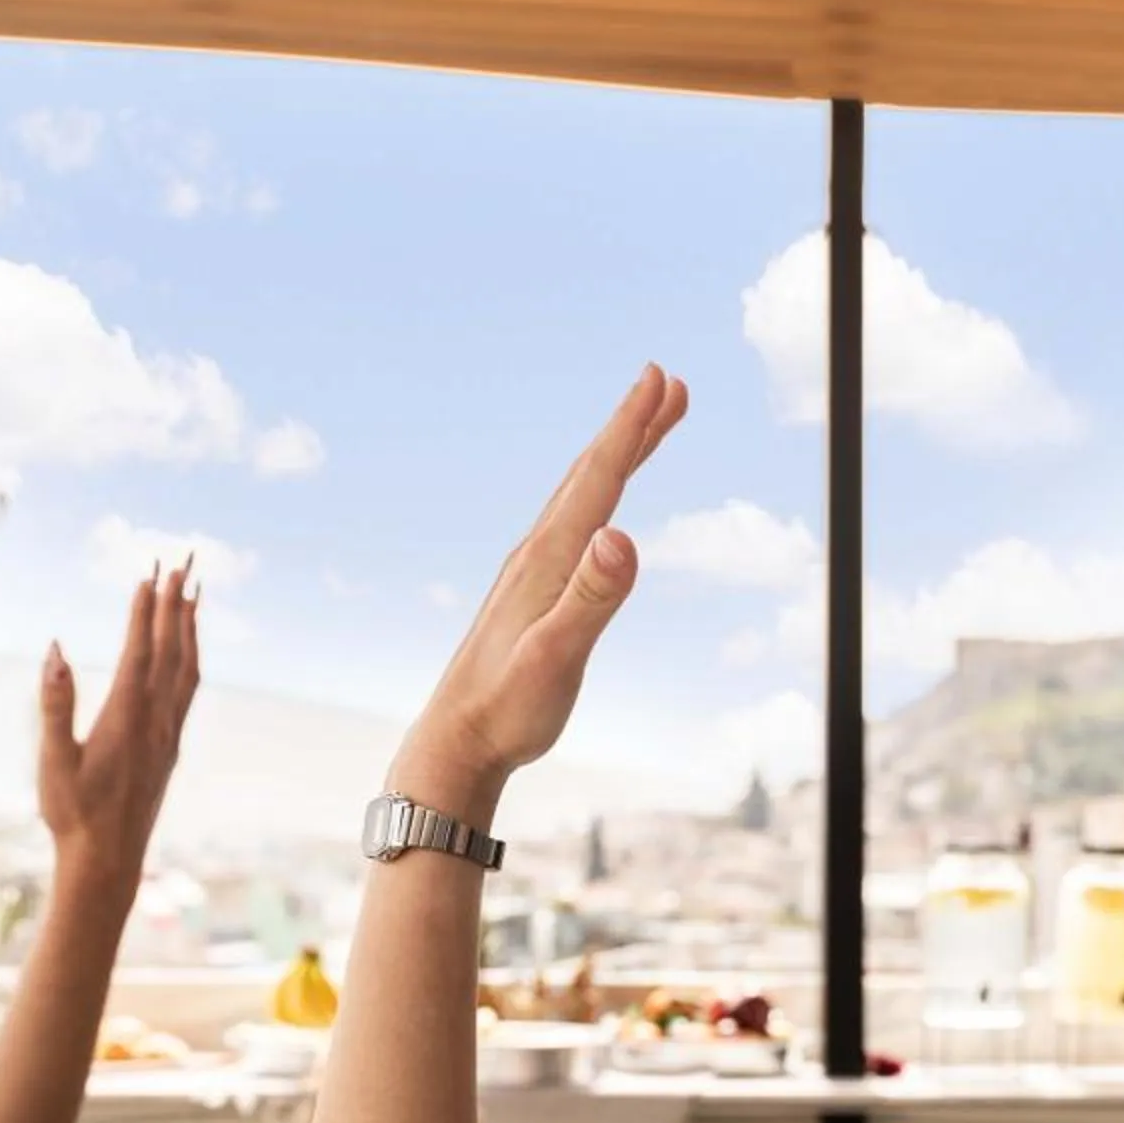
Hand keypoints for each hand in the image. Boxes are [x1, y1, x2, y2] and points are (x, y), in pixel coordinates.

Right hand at [39, 565, 199, 880]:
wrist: (108, 860)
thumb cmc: (72, 813)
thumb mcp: (54, 759)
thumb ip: (55, 703)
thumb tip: (55, 649)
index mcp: (126, 718)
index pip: (140, 651)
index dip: (145, 610)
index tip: (150, 572)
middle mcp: (156, 721)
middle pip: (172, 649)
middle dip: (176, 602)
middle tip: (185, 560)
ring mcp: (169, 733)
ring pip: (187, 668)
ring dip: (190, 626)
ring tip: (194, 591)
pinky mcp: (171, 747)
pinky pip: (188, 690)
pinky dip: (190, 658)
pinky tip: (188, 650)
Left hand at [401, 366, 686, 814]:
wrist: (457, 743)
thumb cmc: (508, 709)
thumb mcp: (557, 657)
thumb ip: (591, 598)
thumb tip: (621, 536)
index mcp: (548, 560)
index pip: (598, 481)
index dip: (631, 429)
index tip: (660, 379)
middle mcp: (537, 553)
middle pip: (591, 475)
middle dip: (630, 426)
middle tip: (666, 380)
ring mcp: (533, 571)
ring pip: (582, 497)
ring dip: (616, 456)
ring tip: (648, 425)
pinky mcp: (534, 593)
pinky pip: (574, 526)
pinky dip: (598, 498)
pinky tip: (602, 511)